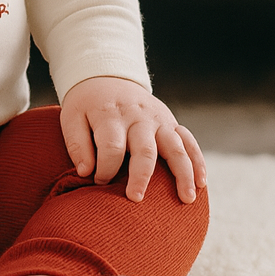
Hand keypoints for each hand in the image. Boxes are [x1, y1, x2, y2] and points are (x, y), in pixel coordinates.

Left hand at [59, 77, 205, 203]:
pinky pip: (189, 141)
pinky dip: (198, 161)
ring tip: (186, 199)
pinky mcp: (171, 122)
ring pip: (175, 147)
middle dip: (141, 176)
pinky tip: (202, 183)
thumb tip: (85, 173)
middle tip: (136, 199)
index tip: (98, 182)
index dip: (105, 169)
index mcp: (110, 115)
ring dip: (183, 173)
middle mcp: (137, 117)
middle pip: (144, 149)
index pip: (111, 147)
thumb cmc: (87, 105)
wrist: (107, 76)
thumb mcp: (72, 117)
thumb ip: (77, 144)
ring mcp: (158, 119)